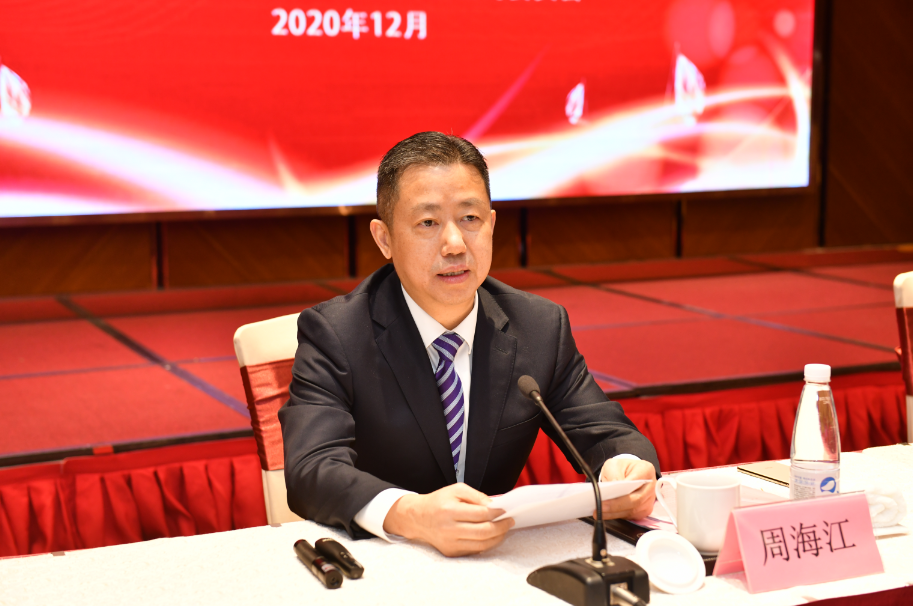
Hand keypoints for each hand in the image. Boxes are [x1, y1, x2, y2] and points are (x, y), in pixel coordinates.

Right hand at [383, 483, 514, 556]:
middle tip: (510, 520)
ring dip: (497, 537)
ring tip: (504, 529)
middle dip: (501, 526)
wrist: (418, 518)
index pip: (481, 514)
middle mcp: (449, 529)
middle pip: (483, 532)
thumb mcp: (456, 490)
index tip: (506, 509)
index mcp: (450, 510)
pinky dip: (487, 543)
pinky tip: (492, 535)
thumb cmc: (439, 501)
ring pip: (482, 544)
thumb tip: (495, 505)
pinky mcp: (451, 552)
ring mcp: (450, 543)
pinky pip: (475, 550)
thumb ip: (477, 496)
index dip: (497, 512)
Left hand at [597, 458, 656, 520]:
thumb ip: (613, 475)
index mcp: (646, 471)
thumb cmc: (622, 468)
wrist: (627, 473)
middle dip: (616, 506)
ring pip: (632, 511)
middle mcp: (650, 487)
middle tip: (601, 507)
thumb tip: (612, 490)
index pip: (635, 483)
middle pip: (635, 500)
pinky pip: (630, 516)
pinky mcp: (643, 510)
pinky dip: (617, 515)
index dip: (621, 492)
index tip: (606, 496)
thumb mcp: (614, 465)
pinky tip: (606, 514)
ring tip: (599, 512)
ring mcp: (648, 500)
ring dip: (614, 513)